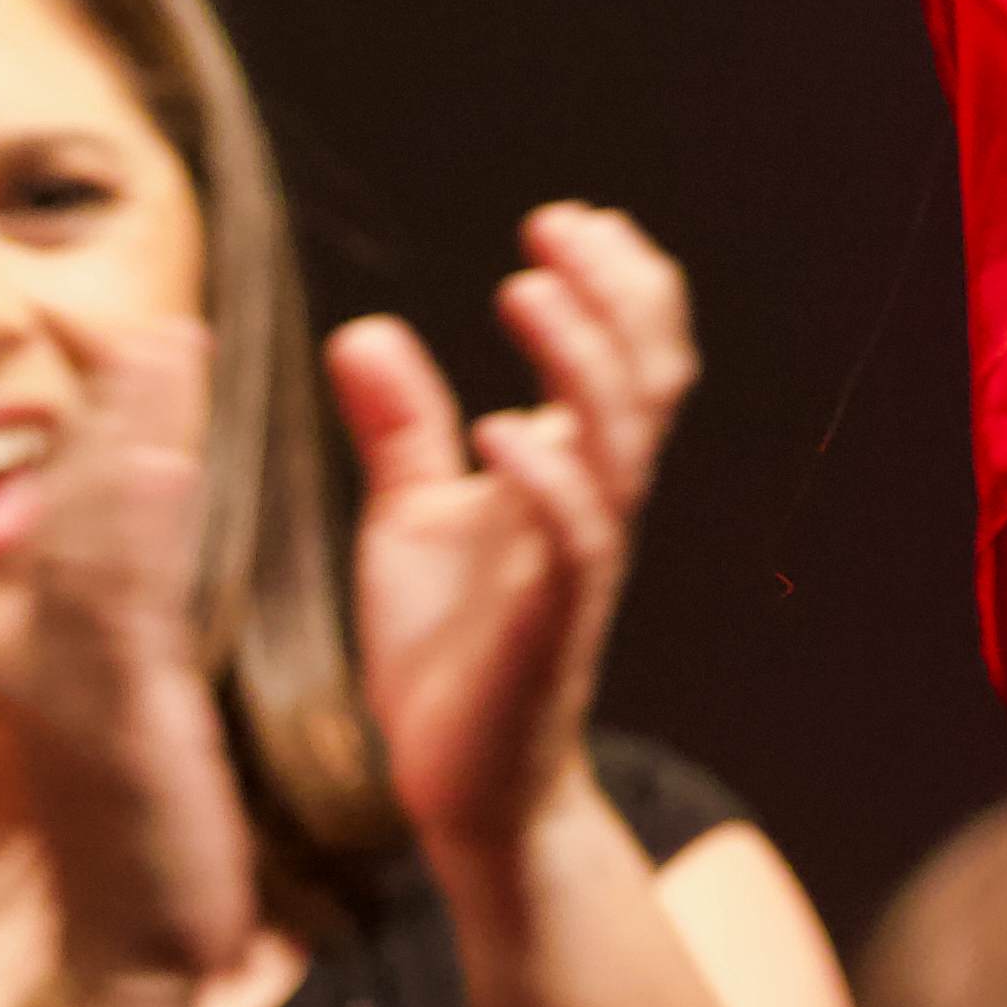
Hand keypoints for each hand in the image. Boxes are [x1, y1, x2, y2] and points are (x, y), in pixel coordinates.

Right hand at [24, 318, 266, 1001]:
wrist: (136, 958)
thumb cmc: (144, 840)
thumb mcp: (125, 718)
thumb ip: (121, 639)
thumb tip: (125, 574)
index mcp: (68, 651)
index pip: (79, 513)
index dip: (105, 423)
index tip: (134, 336)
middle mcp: (59, 656)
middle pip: (74, 504)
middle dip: (110, 404)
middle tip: (147, 309)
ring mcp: (78, 688)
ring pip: (92, 537)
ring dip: (126, 435)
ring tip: (163, 343)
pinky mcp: (117, 726)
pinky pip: (121, 615)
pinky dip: (136, 532)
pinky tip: (161, 463)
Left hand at [328, 205, 695, 868]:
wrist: (461, 788)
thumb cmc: (449, 651)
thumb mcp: (411, 518)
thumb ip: (401, 427)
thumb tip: (360, 326)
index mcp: (572, 473)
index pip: (632, 356)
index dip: (617, 283)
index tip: (568, 218)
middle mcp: (594, 506)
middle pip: (647, 378)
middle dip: (615, 293)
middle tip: (557, 228)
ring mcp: (581, 564)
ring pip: (620, 443)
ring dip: (581, 360)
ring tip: (526, 290)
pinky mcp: (551, 627)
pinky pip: (575, 542)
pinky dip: (548, 479)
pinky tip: (501, 429)